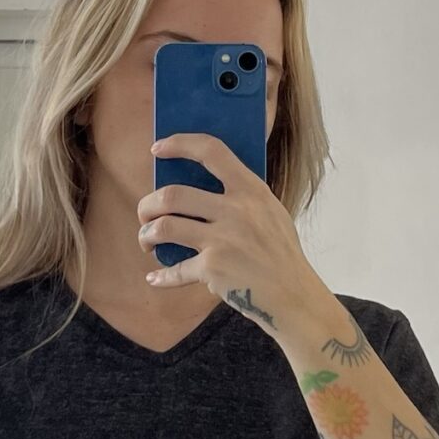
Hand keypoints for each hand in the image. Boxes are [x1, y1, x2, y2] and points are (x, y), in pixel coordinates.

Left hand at [139, 134, 332, 335]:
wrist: (292, 295)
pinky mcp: (213, 269)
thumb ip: (242, 196)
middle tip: (145, 214)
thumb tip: (197, 186)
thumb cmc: (279, 253)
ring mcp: (223, 240)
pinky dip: (161, 276)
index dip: (180, 144)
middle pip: (172, 194)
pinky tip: (154, 278)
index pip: (211, 151)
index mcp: (251, 190)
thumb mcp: (270, 212)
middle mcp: (236, 210)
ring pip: (164, 227)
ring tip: (147, 241)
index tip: (158, 149)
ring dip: (146, 234)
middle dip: (147, 205)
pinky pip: (175, 269)